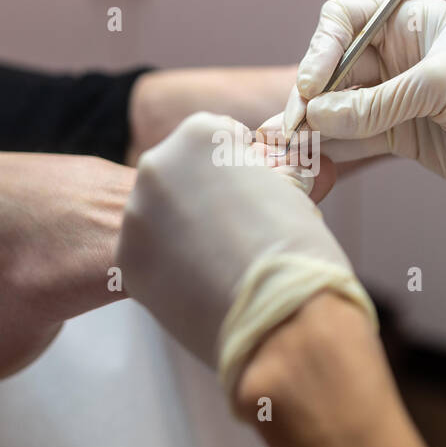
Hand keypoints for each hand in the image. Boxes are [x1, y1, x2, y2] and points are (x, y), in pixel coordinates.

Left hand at [117, 112, 375, 393]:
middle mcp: (157, 164)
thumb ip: (280, 176)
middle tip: (236, 234)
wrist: (281, 312)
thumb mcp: (292, 193)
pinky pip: (148, 258)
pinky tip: (201, 283)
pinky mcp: (126, 261)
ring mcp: (135, 213)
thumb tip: (319, 166)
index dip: (236, 171)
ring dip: (184, 234)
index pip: (212, 141)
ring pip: (158, 218)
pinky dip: (170, 269)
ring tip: (221, 264)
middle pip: (179, 178)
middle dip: (203, 201)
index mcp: (198, 134)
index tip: (250, 196)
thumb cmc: (297, 247)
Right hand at [281, 0, 445, 229]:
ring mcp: (397, 98)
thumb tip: (319, 116)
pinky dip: (329, 147)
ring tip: (285, 145)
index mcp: (413, 22)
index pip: (346, 21)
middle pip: (334, 67)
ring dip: (312, 124)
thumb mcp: (442, 88)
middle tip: (295, 126)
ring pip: (338, 106)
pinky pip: (352, 137)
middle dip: (311, 94)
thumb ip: (377, 102)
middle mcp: (399, 56)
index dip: (323, 50)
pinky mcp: (400, 137)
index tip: (314, 87)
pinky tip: (305, 157)